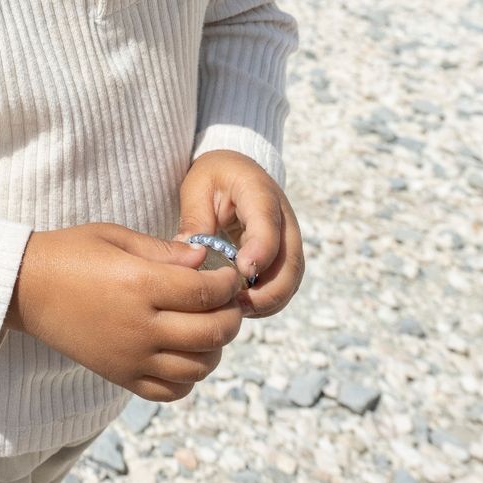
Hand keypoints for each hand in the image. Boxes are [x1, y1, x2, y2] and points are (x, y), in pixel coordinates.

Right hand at [7, 224, 243, 401]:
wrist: (25, 288)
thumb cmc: (70, 254)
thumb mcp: (116, 237)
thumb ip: (164, 250)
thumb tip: (205, 260)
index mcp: (139, 284)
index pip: (206, 292)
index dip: (228, 284)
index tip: (230, 276)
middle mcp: (139, 326)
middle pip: (212, 333)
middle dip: (232, 315)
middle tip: (228, 302)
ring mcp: (130, 357)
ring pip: (198, 367)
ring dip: (215, 348)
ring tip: (208, 327)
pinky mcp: (121, 376)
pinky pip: (171, 391)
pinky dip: (188, 377)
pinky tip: (184, 354)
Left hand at [175, 150, 304, 318]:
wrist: (235, 172)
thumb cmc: (213, 178)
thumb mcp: (197, 188)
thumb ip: (196, 219)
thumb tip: (190, 257)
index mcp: (259, 192)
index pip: (268, 224)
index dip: (260, 250)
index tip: (242, 271)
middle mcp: (283, 217)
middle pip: (290, 260)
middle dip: (268, 290)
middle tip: (236, 305)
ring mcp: (288, 238)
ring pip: (292, 278)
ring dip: (269, 300)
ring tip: (235, 310)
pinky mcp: (285, 255)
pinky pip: (285, 283)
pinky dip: (269, 300)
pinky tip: (242, 306)